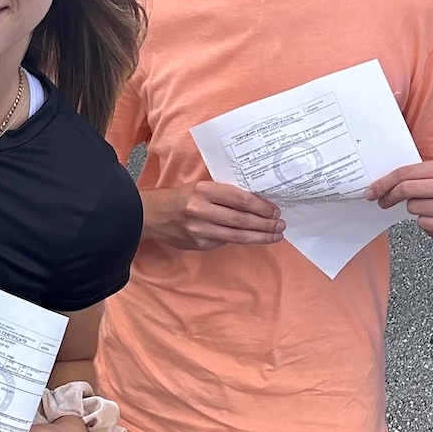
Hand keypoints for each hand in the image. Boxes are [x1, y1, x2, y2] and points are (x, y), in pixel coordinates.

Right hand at [142, 181, 284, 250]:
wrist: (152, 215)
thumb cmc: (180, 197)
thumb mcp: (200, 187)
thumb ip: (224, 194)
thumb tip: (256, 203)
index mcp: (203, 190)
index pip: (240, 199)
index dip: (261, 206)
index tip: (275, 210)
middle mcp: (201, 210)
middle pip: (241, 220)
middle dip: (265, 224)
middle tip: (280, 225)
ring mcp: (200, 230)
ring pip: (237, 236)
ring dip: (259, 237)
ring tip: (275, 236)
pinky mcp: (198, 244)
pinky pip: (225, 242)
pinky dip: (241, 240)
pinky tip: (252, 238)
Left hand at [366, 162, 432, 245]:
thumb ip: (424, 175)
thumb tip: (390, 182)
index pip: (406, 173)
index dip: (385, 182)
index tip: (373, 189)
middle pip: (406, 190)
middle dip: (389, 196)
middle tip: (382, 201)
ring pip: (414, 208)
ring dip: (414, 208)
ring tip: (429, 206)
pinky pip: (424, 223)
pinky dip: (425, 221)